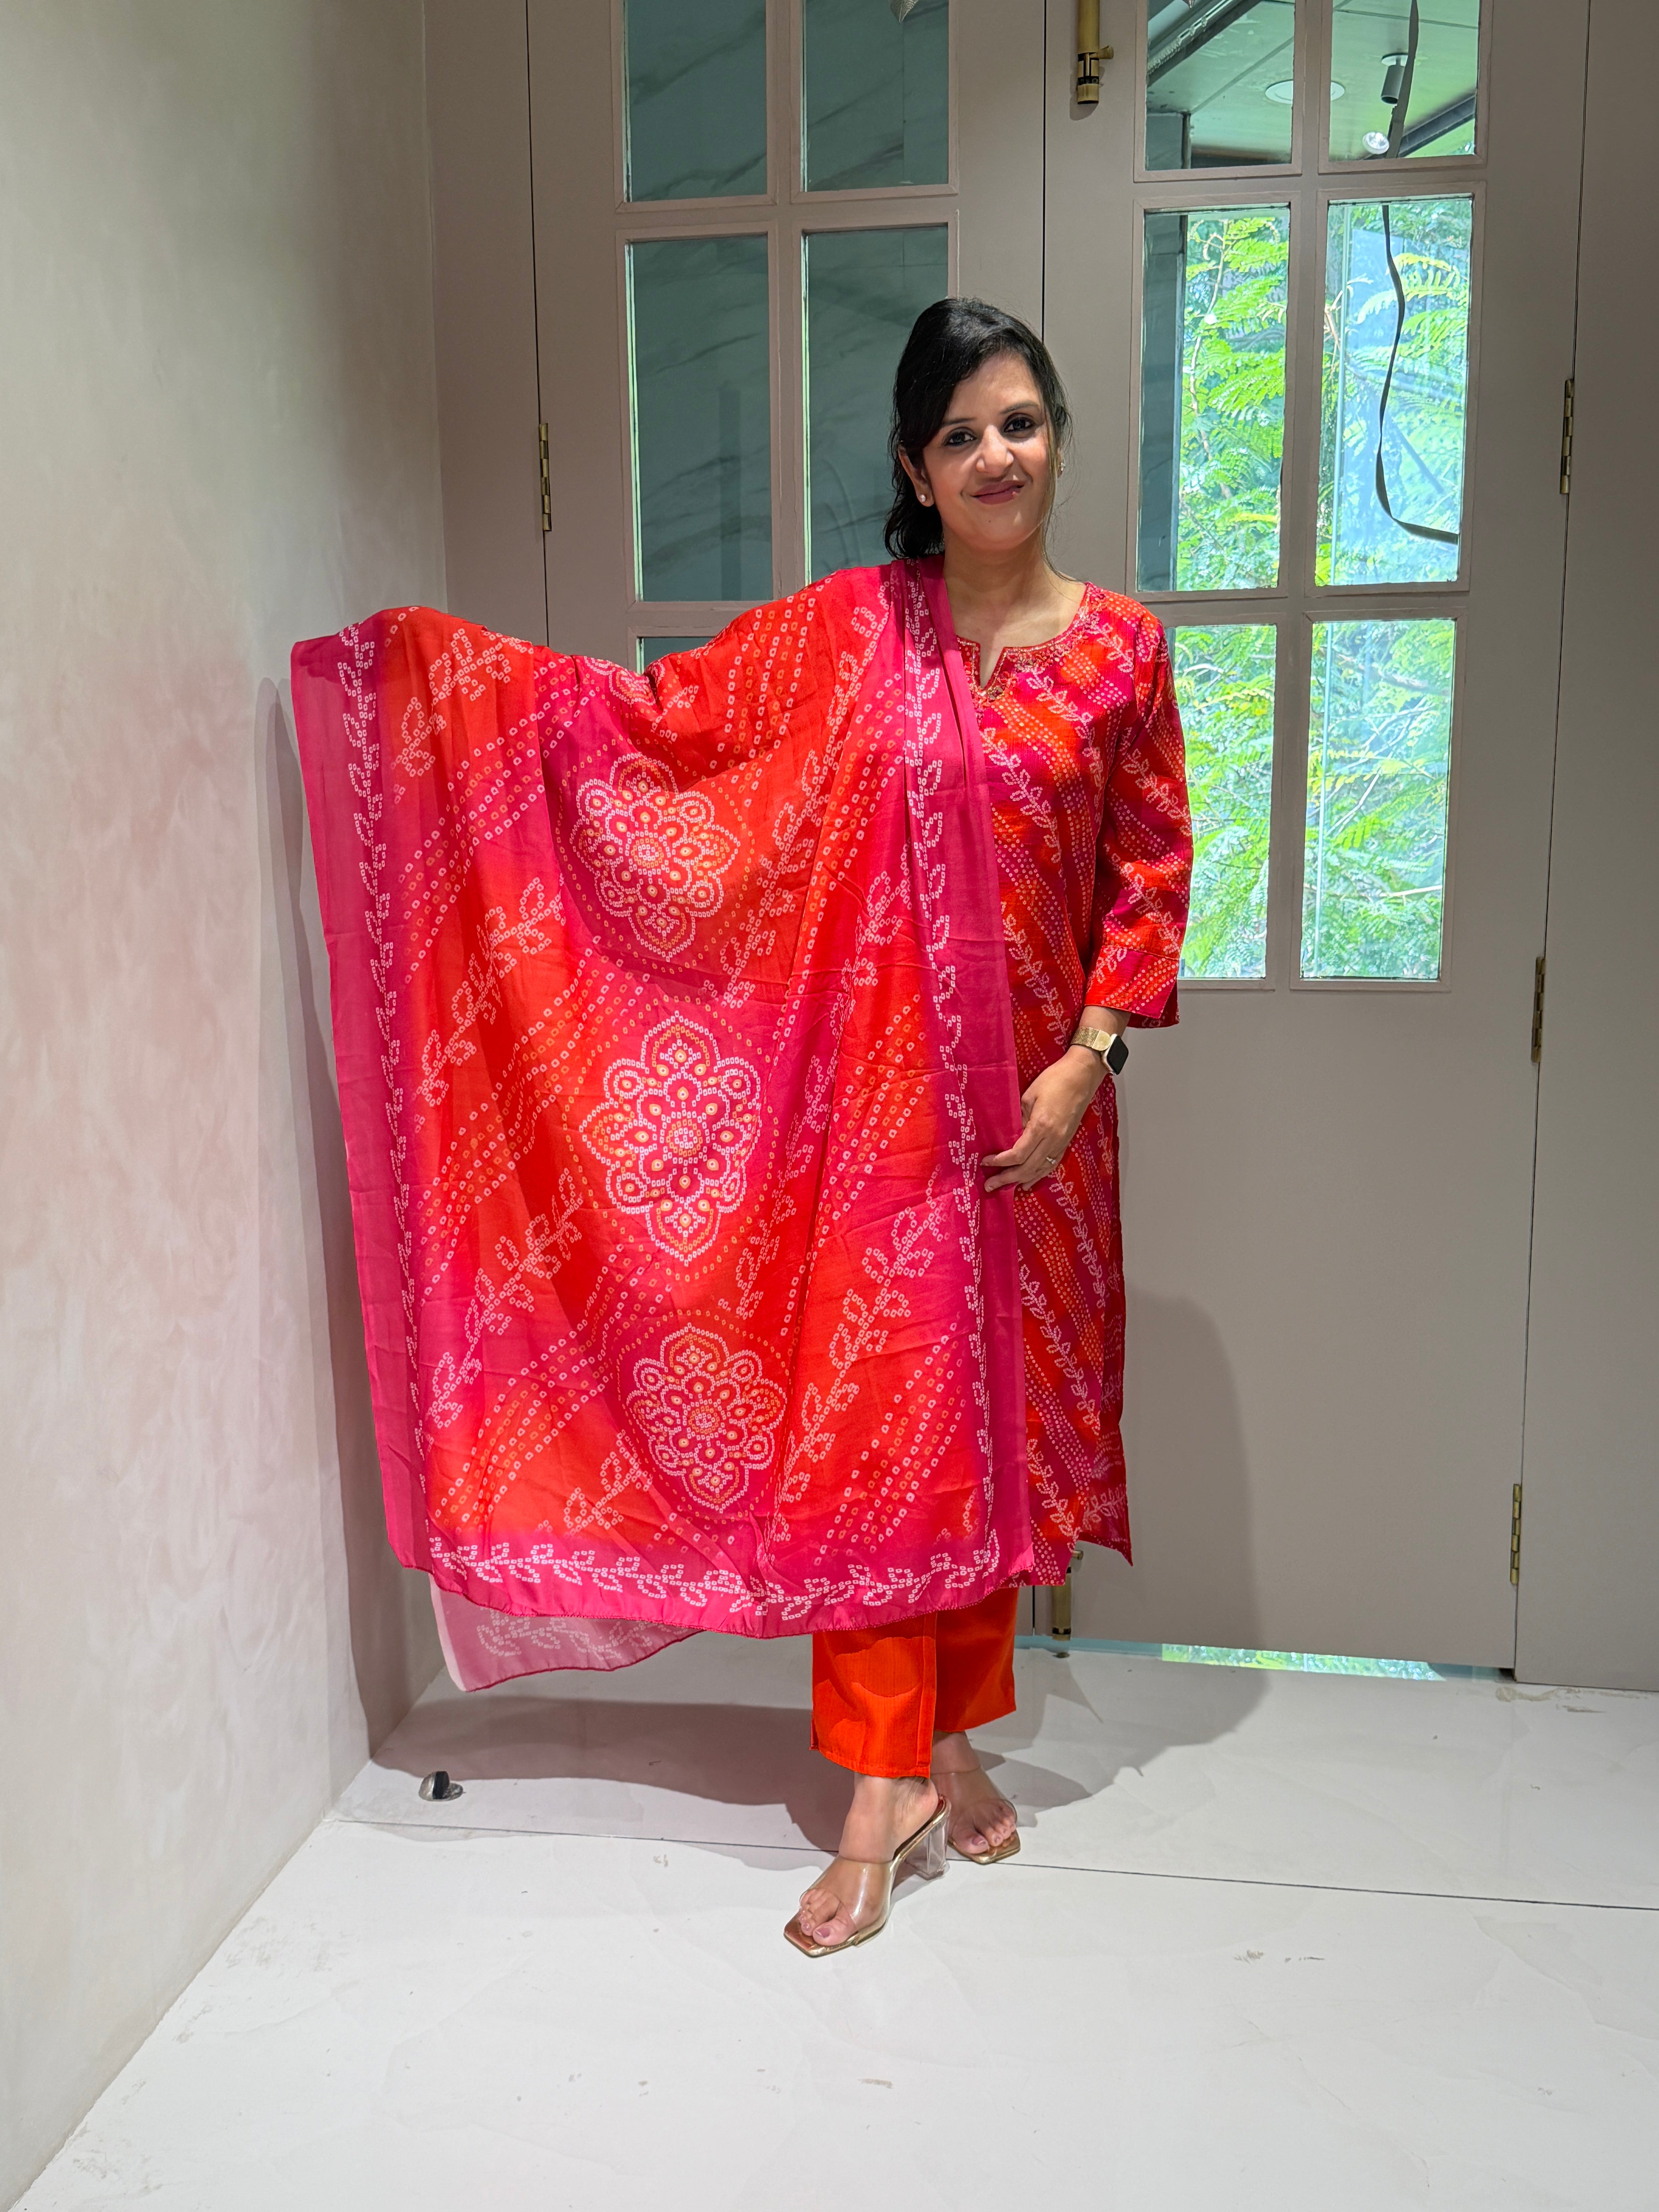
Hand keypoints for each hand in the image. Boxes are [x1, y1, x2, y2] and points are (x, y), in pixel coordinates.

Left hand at [982, 1046, 1107, 1193]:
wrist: (1082, 1076)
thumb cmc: (1055, 1080)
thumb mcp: (1030, 1096)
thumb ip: (1018, 1118)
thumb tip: (1006, 1135)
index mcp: (1041, 1126)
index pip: (1017, 1154)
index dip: (1000, 1162)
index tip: (985, 1162)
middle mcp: (1053, 1139)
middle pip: (1026, 1168)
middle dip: (1006, 1178)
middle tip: (989, 1185)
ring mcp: (1061, 1142)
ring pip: (1039, 1170)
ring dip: (1020, 1180)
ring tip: (1004, 1187)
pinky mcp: (1066, 1142)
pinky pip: (1050, 1165)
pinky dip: (1037, 1176)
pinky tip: (1027, 1182)